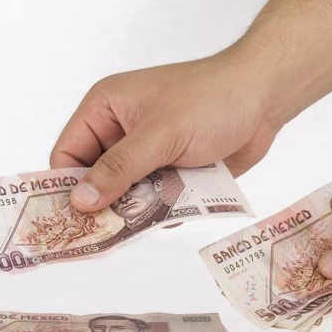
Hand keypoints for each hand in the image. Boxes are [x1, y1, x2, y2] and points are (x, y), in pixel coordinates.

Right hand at [50, 52, 280, 211]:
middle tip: (108, 233)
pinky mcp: (173, 169)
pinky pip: (156, 196)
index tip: (73, 221)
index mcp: (106, 108)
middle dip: (104, 203)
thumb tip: (80, 201)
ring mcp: (149, 152)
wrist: (263, 99)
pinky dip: (160, 208)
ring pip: (127, 192)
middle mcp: (122, 131)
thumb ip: (120, 169)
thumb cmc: (210, 100)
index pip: (68, 153)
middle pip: (96, 178)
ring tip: (143, 224)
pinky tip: (169, 218)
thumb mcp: (160, 134)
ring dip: (135, 209)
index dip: (67, 186)